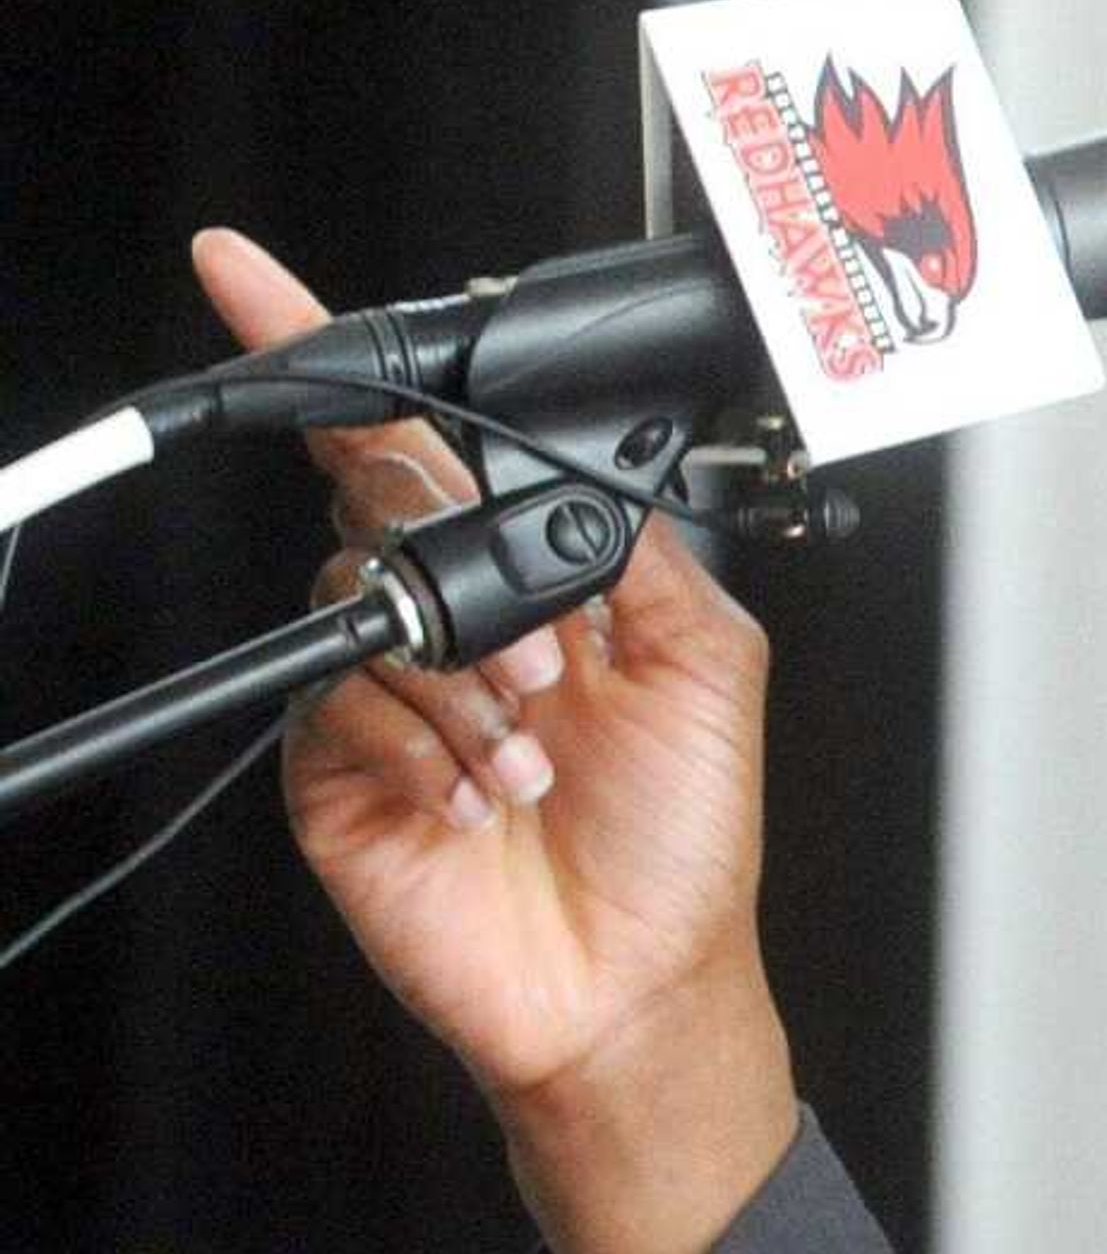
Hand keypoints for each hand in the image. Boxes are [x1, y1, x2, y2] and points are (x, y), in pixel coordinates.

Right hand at [195, 227, 796, 1253]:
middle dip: (461, 556)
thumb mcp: (709, 659)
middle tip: (546, 654)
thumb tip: (590, 467)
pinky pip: (339, 703)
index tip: (250, 278)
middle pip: (382, 496)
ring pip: (364, 598)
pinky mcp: (334, 766)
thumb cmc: (683, 833)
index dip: (338, 358)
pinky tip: (484, 796)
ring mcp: (385, 687)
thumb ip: (645, 544)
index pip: (431, 441)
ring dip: (466, 678)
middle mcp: (452, 614)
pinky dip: (422, 744)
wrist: (638, 975)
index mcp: (539, 573)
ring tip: (535, 749)